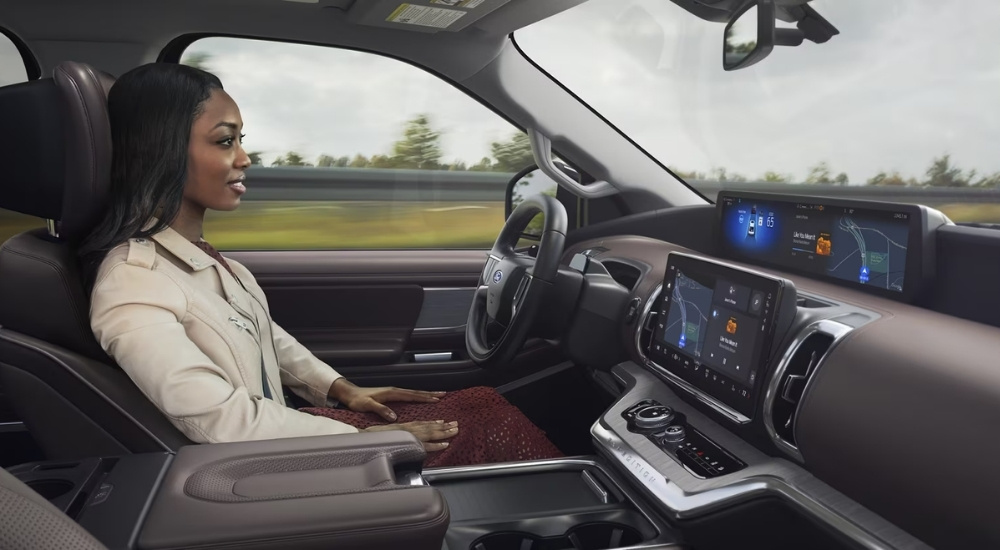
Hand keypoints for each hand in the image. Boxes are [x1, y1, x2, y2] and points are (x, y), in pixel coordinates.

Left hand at [329, 378, 445, 421]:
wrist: (349, 393)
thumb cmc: (357, 400)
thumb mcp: (367, 405)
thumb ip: (381, 410)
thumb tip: (394, 417)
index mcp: (391, 393)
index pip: (411, 395)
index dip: (424, 397)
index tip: (436, 399)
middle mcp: (394, 390)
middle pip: (415, 392)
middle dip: (430, 393)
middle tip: (442, 394)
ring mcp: (393, 391)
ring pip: (413, 392)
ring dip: (425, 394)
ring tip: (436, 395)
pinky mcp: (391, 394)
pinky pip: (408, 395)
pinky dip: (417, 396)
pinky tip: (421, 398)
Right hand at [363, 421, 458, 451]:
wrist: (361, 436)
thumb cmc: (372, 436)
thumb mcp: (388, 434)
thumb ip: (398, 435)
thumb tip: (406, 440)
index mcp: (404, 426)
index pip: (423, 424)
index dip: (435, 424)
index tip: (445, 423)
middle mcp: (408, 429)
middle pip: (430, 427)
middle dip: (444, 427)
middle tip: (457, 426)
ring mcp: (408, 435)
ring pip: (430, 433)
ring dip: (444, 433)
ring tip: (455, 431)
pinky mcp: (407, 442)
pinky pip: (424, 444)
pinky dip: (435, 444)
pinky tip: (444, 445)